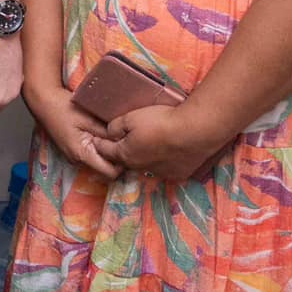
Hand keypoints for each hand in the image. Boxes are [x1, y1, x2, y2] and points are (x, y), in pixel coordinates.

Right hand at [22, 77, 121, 180]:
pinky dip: (98, 147)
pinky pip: (90, 154)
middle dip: (115, 157)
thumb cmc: (63, 107)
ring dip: (106, 151)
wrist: (43, 100)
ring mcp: (73, 156)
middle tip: (123, 141)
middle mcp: (77, 160)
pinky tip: (99, 134)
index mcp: (81, 154)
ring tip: (111, 135)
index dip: (122, 164)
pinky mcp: (72, 150)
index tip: (129, 149)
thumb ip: (107, 133)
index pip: (110, 173)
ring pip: (98, 161)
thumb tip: (126, 142)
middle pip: (105, 168)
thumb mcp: (88, 118)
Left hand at [96, 104, 232, 181]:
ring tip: (150, 142)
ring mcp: (161, 173)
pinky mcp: (178, 174)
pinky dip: (163, 160)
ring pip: (146, 164)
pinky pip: (165, 167)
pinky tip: (168, 149)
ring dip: (144, 155)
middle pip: (126, 159)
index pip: (105, 151)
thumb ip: (115, 126)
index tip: (96, 139)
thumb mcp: (130, 118)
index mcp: (126, 155)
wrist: (196, 131)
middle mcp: (141, 168)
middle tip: (124, 139)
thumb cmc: (160, 122)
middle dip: (122, 150)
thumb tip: (110, 133)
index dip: (99, 143)